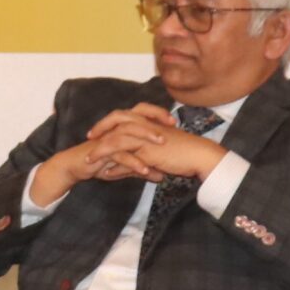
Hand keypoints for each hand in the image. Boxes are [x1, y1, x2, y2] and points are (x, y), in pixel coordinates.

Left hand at [85, 105, 225, 180]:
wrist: (200, 156)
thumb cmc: (183, 151)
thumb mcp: (158, 147)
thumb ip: (142, 150)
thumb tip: (125, 160)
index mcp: (148, 120)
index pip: (122, 115)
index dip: (107, 122)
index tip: (95, 131)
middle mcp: (146, 125)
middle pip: (116, 119)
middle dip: (100, 128)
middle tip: (89, 137)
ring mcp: (146, 137)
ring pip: (116, 139)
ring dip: (100, 151)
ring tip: (89, 160)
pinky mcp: (149, 151)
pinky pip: (126, 157)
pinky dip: (115, 166)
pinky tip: (106, 174)